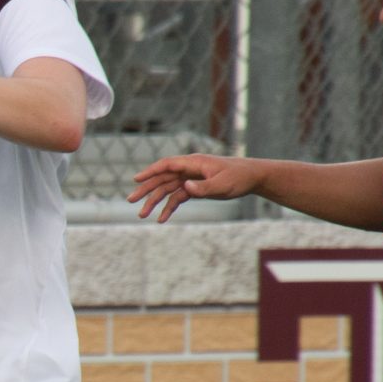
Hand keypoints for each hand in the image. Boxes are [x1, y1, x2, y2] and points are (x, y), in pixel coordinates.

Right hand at [127, 152, 268, 221]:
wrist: (251, 177)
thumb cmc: (238, 177)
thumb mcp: (222, 184)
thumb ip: (203, 187)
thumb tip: (185, 188)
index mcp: (193, 163)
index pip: (167, 165)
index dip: (150, 171)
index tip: (136, 180)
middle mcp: (189, 169)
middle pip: (162, 178)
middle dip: (146, 189)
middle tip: (130, 200)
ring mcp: (191, 179)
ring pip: (167, 189)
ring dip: (154, 201)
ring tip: (141, 214)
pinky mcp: (195, 187)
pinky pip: (177, 197)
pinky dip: (169, 207)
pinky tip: (161, 218)